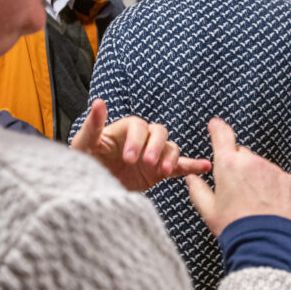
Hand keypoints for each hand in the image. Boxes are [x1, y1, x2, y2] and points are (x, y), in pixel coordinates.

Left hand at [71, 99, 211, 190]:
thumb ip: (93, 125)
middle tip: (147, 163)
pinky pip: (180, 166)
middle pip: (159, 133)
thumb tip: (99, 102)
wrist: (91, 188)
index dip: (136, 140)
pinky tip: (205, 166)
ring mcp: (153, 154)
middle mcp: (143, 138)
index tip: (129, 158)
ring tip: (165, 171)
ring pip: (171, 147)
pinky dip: (193, 165)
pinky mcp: (159, 171)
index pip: (138, 126)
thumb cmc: (85, 162)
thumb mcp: (84, 144)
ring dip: (170, 157)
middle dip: (155, 147)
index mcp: (126, 128)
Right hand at [186, 117, 290, 236]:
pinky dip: (275, 188)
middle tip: (238, 190)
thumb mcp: (209, 211)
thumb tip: (192, 178)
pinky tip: (271, 206)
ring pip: (262, 167)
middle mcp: (251, 162)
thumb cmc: (234, 229)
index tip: (216, 125)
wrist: (265, 246)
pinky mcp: (290, 180)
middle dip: (239, 166)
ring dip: (258, 178)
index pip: (222, 135)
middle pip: (243, 154)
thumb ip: (198, 190)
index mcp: (228, 165)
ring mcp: (273, 170)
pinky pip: (280, 178)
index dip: (218, 128)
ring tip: (256, 204)